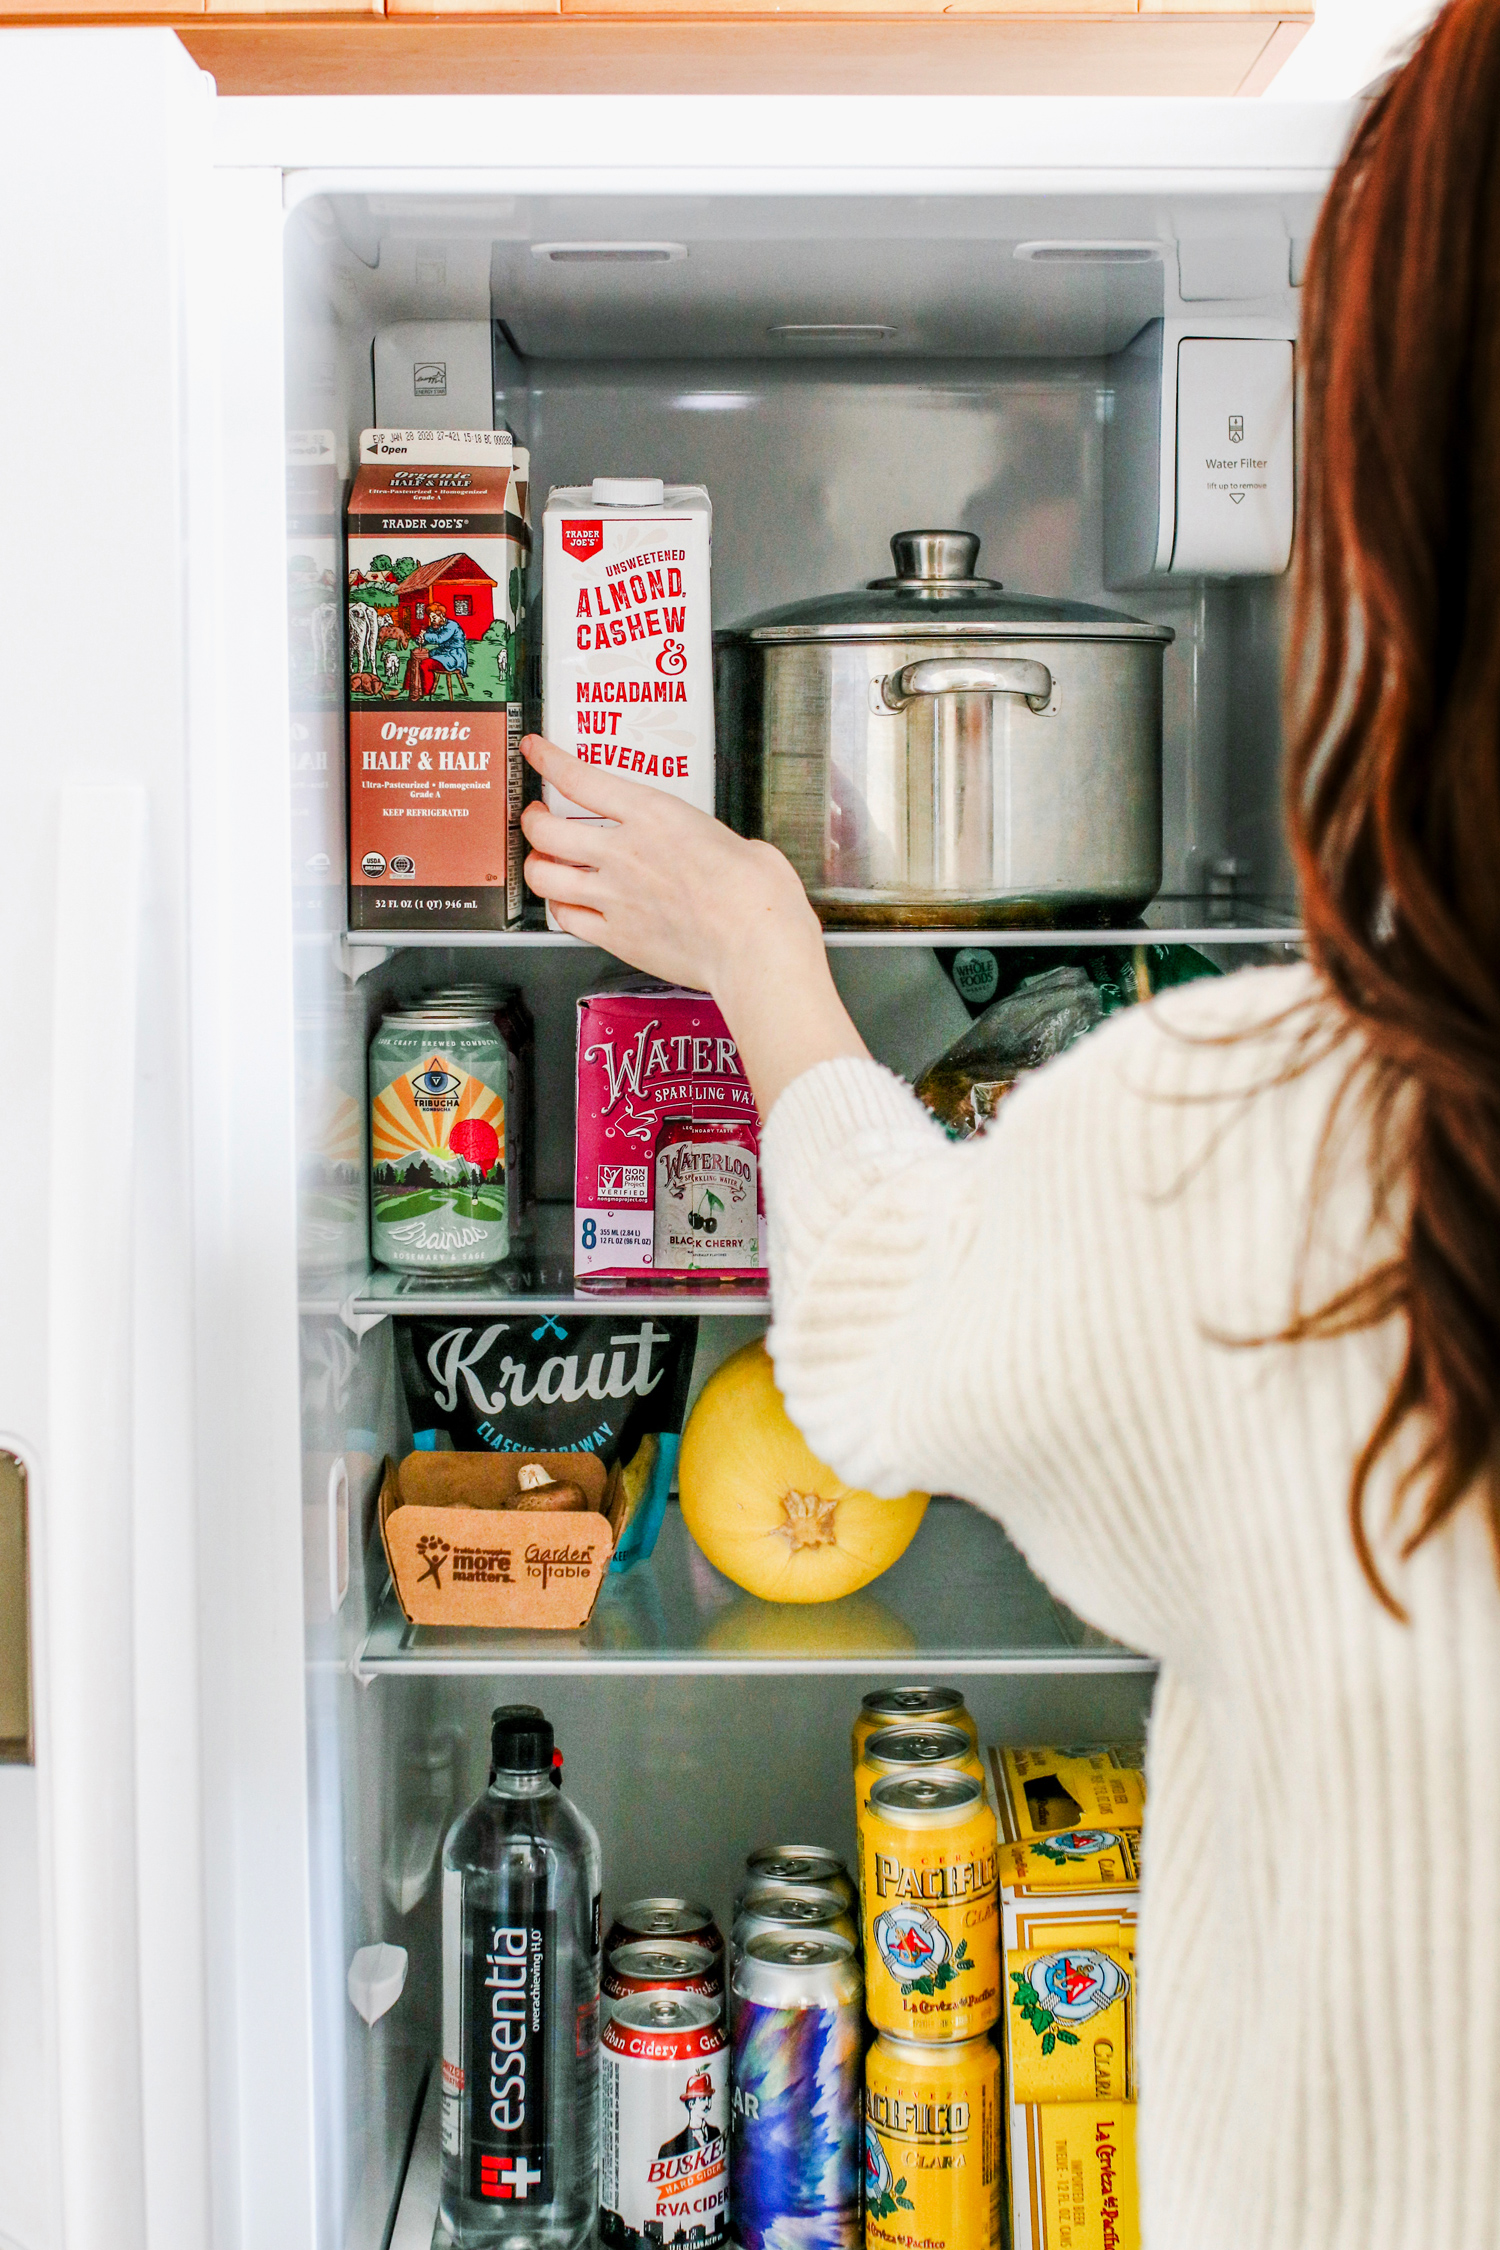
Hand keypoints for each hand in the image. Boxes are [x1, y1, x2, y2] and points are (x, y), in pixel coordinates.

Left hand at [519, 735, 868, 1114]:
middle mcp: (624, 853)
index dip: (547, 761)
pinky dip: (558, 910)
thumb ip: (709, 841)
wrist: (756, 948)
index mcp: (655, 816)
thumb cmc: (758, 898)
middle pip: (546, 830)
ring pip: (543, 877)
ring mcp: (614, 897)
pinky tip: (566, 906)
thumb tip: (715, 851)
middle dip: (531, 820)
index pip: (581, 779)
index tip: (536, 752)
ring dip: (535, 866)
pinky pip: (566, 920)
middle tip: (535, 817)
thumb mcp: (739, 843)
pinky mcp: (616, 937)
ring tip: (542, 863)